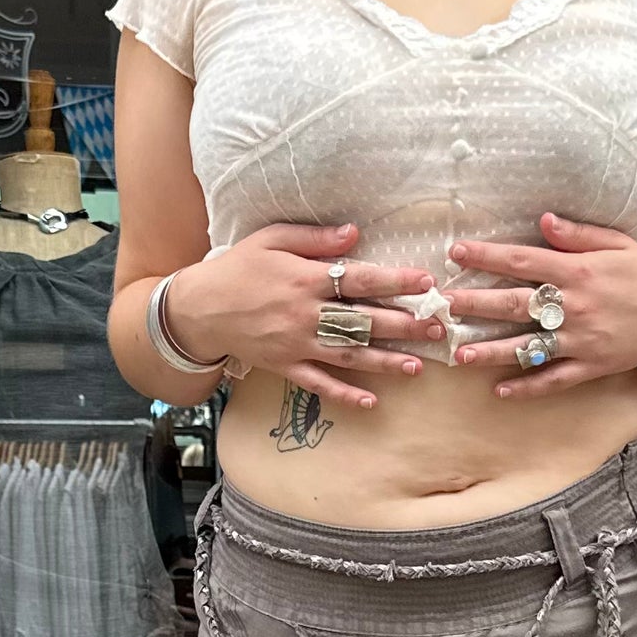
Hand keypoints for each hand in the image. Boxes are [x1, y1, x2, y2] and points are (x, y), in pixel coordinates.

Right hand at [165, 223, 445, 410]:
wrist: (198, 309)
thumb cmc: (237, 268)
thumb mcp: (271, 240)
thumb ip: (314, 238)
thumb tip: (354, 234)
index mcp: (306, 280)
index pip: (359, 280)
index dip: (395, 282)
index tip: (425, 283)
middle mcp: (307, 315)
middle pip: (364, 321)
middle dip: (404, 326)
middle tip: (438, 329)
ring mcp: (297, 345)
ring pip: (350, 355)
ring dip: (385, 362)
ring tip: (418, 366)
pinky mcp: (286, 366)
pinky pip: (320, 384)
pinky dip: (345, 394)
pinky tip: (371, 401)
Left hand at [443, 212, 636, 399]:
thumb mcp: (617, 244)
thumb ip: (578, 234)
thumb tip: (543, 220)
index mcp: (578, 272)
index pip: (523, 261)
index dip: (488, 256)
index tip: (457, 253)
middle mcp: (574, 307)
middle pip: (516, 304)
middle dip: (477, 305)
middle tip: (443, 307)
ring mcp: (580, 341)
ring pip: (528, 347)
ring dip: (491, 352)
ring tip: (459, 355)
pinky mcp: (589, 367)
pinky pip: (553, 380)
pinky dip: (526, 387)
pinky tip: (499, 390)